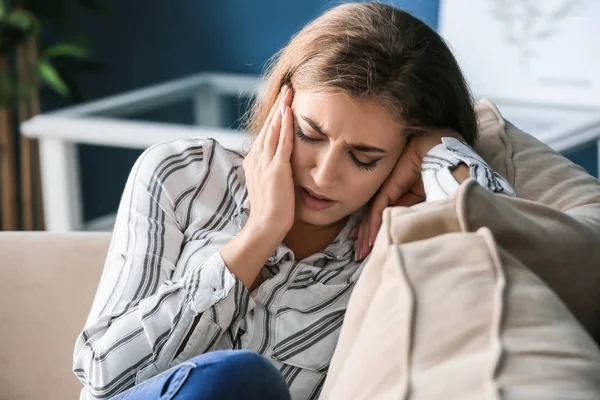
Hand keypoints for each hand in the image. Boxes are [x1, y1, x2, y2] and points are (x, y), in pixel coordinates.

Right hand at [242, 85, 294, 240]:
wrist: (265, 226)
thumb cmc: (270, 211)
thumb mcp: (267, 185)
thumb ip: (270, 171)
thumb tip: (279, 165)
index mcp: (253, 161)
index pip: (265, 134)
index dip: (274, 117)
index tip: (282, 102)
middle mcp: (256, 158)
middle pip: (268, 126)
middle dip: (278, 106)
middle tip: (287, 88)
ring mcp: (265, 162)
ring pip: (273, 129)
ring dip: (282, 108)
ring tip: (290, 91)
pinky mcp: (276, 169)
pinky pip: (282, 142)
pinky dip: (285, 124)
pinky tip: (289, 111)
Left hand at [352, 128, 464, 260]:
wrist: (454, 157)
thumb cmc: (453, 178)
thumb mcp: (435, 203)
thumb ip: (418, 215)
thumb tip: (407, 236)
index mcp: (410, 192)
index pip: (390, 215)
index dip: (379, 232)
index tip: (371, 250)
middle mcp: (398, 187)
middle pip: (378, 214)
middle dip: (368, 236)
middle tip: (360, 255)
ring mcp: (393, 182)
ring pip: (375, 212)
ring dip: (368, 233)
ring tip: (360, 252)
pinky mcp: (392, 182)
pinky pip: (379, 206)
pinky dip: (374, 223)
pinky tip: (370, 239)